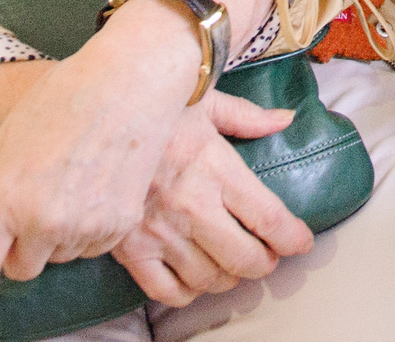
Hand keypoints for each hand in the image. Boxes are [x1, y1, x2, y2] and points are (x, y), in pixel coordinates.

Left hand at [0, 0, 204, 310]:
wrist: (131, 82)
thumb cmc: (64, 99)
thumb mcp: (8, 139)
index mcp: (8, 200)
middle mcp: (45, 223)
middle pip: (20, 269)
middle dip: (19, 246)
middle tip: (33, 200)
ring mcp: (86, 227)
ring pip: (57, 257)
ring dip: (56, 236)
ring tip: (70, 182)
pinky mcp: (119, 226)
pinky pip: (91, 248)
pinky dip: (88, 228)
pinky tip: (95, 186)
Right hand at [107, 92, 314, 307]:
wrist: (93, 116)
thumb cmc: (154, 105)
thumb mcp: (204, 100)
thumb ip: (248, 116)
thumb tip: (286, 118)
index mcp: (216, 168)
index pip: (269, 218)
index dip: (292, 238)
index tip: (301, 241)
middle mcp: (192, 205)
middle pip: (244, 258)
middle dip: (264, 263)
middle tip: (267, 256)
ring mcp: (159, 231)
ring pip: (210, 278)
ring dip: (229, 278)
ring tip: (233, 265)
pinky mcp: (130, 248)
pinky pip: (166, 290)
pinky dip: (188, 293)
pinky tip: (195, 277)